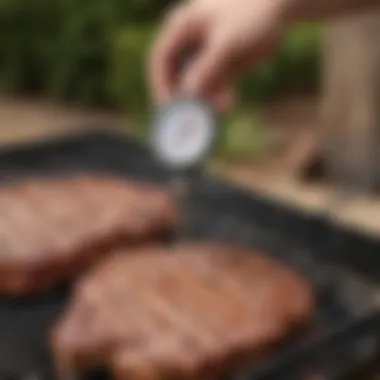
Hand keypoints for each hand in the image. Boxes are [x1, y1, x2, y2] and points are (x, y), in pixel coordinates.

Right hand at [149, 0, 291, 110]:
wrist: (280, 8)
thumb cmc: (252, 14)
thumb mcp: (228, 40)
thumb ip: (208, 66)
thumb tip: (189, 93)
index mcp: (182, 28)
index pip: (160, 60)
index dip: (160, 84)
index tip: (168, 107)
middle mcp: (190, 43)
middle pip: (177, 76)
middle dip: (184, 98)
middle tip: (192, 119)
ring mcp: (206, 56)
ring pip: (197, 85)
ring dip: (205, 101)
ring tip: (221, 108)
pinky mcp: (222, 66)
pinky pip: (215, 87)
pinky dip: (219, 97)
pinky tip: (230, 104)